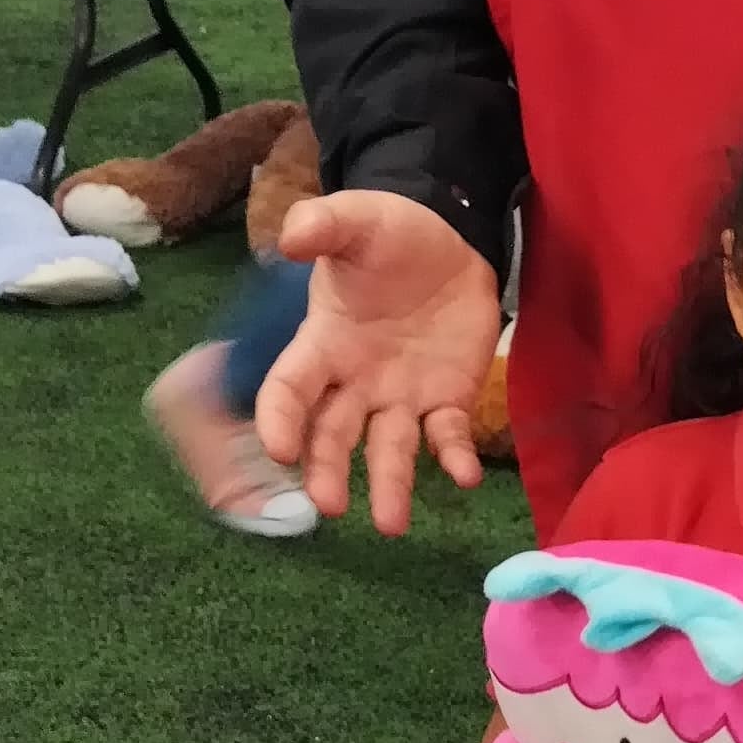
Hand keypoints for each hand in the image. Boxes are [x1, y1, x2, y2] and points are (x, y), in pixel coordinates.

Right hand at [253, 189, 501, 527]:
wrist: (450, 242)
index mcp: (322, 344)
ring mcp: (400, 397)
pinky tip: (463, 477)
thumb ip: (323, 224)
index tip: (278, 450)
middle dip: (327, 470)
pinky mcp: (447, 401)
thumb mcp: (357, 219)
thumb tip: (291, 238)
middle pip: (333, 435)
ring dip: (388, 487)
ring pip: (388, 451)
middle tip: (328, 505)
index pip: (289, 389)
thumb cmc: (389, 236)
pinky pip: (447, 437)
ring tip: (390, 524)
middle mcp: (355, 383)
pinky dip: (454, 458)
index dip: (279, 419)